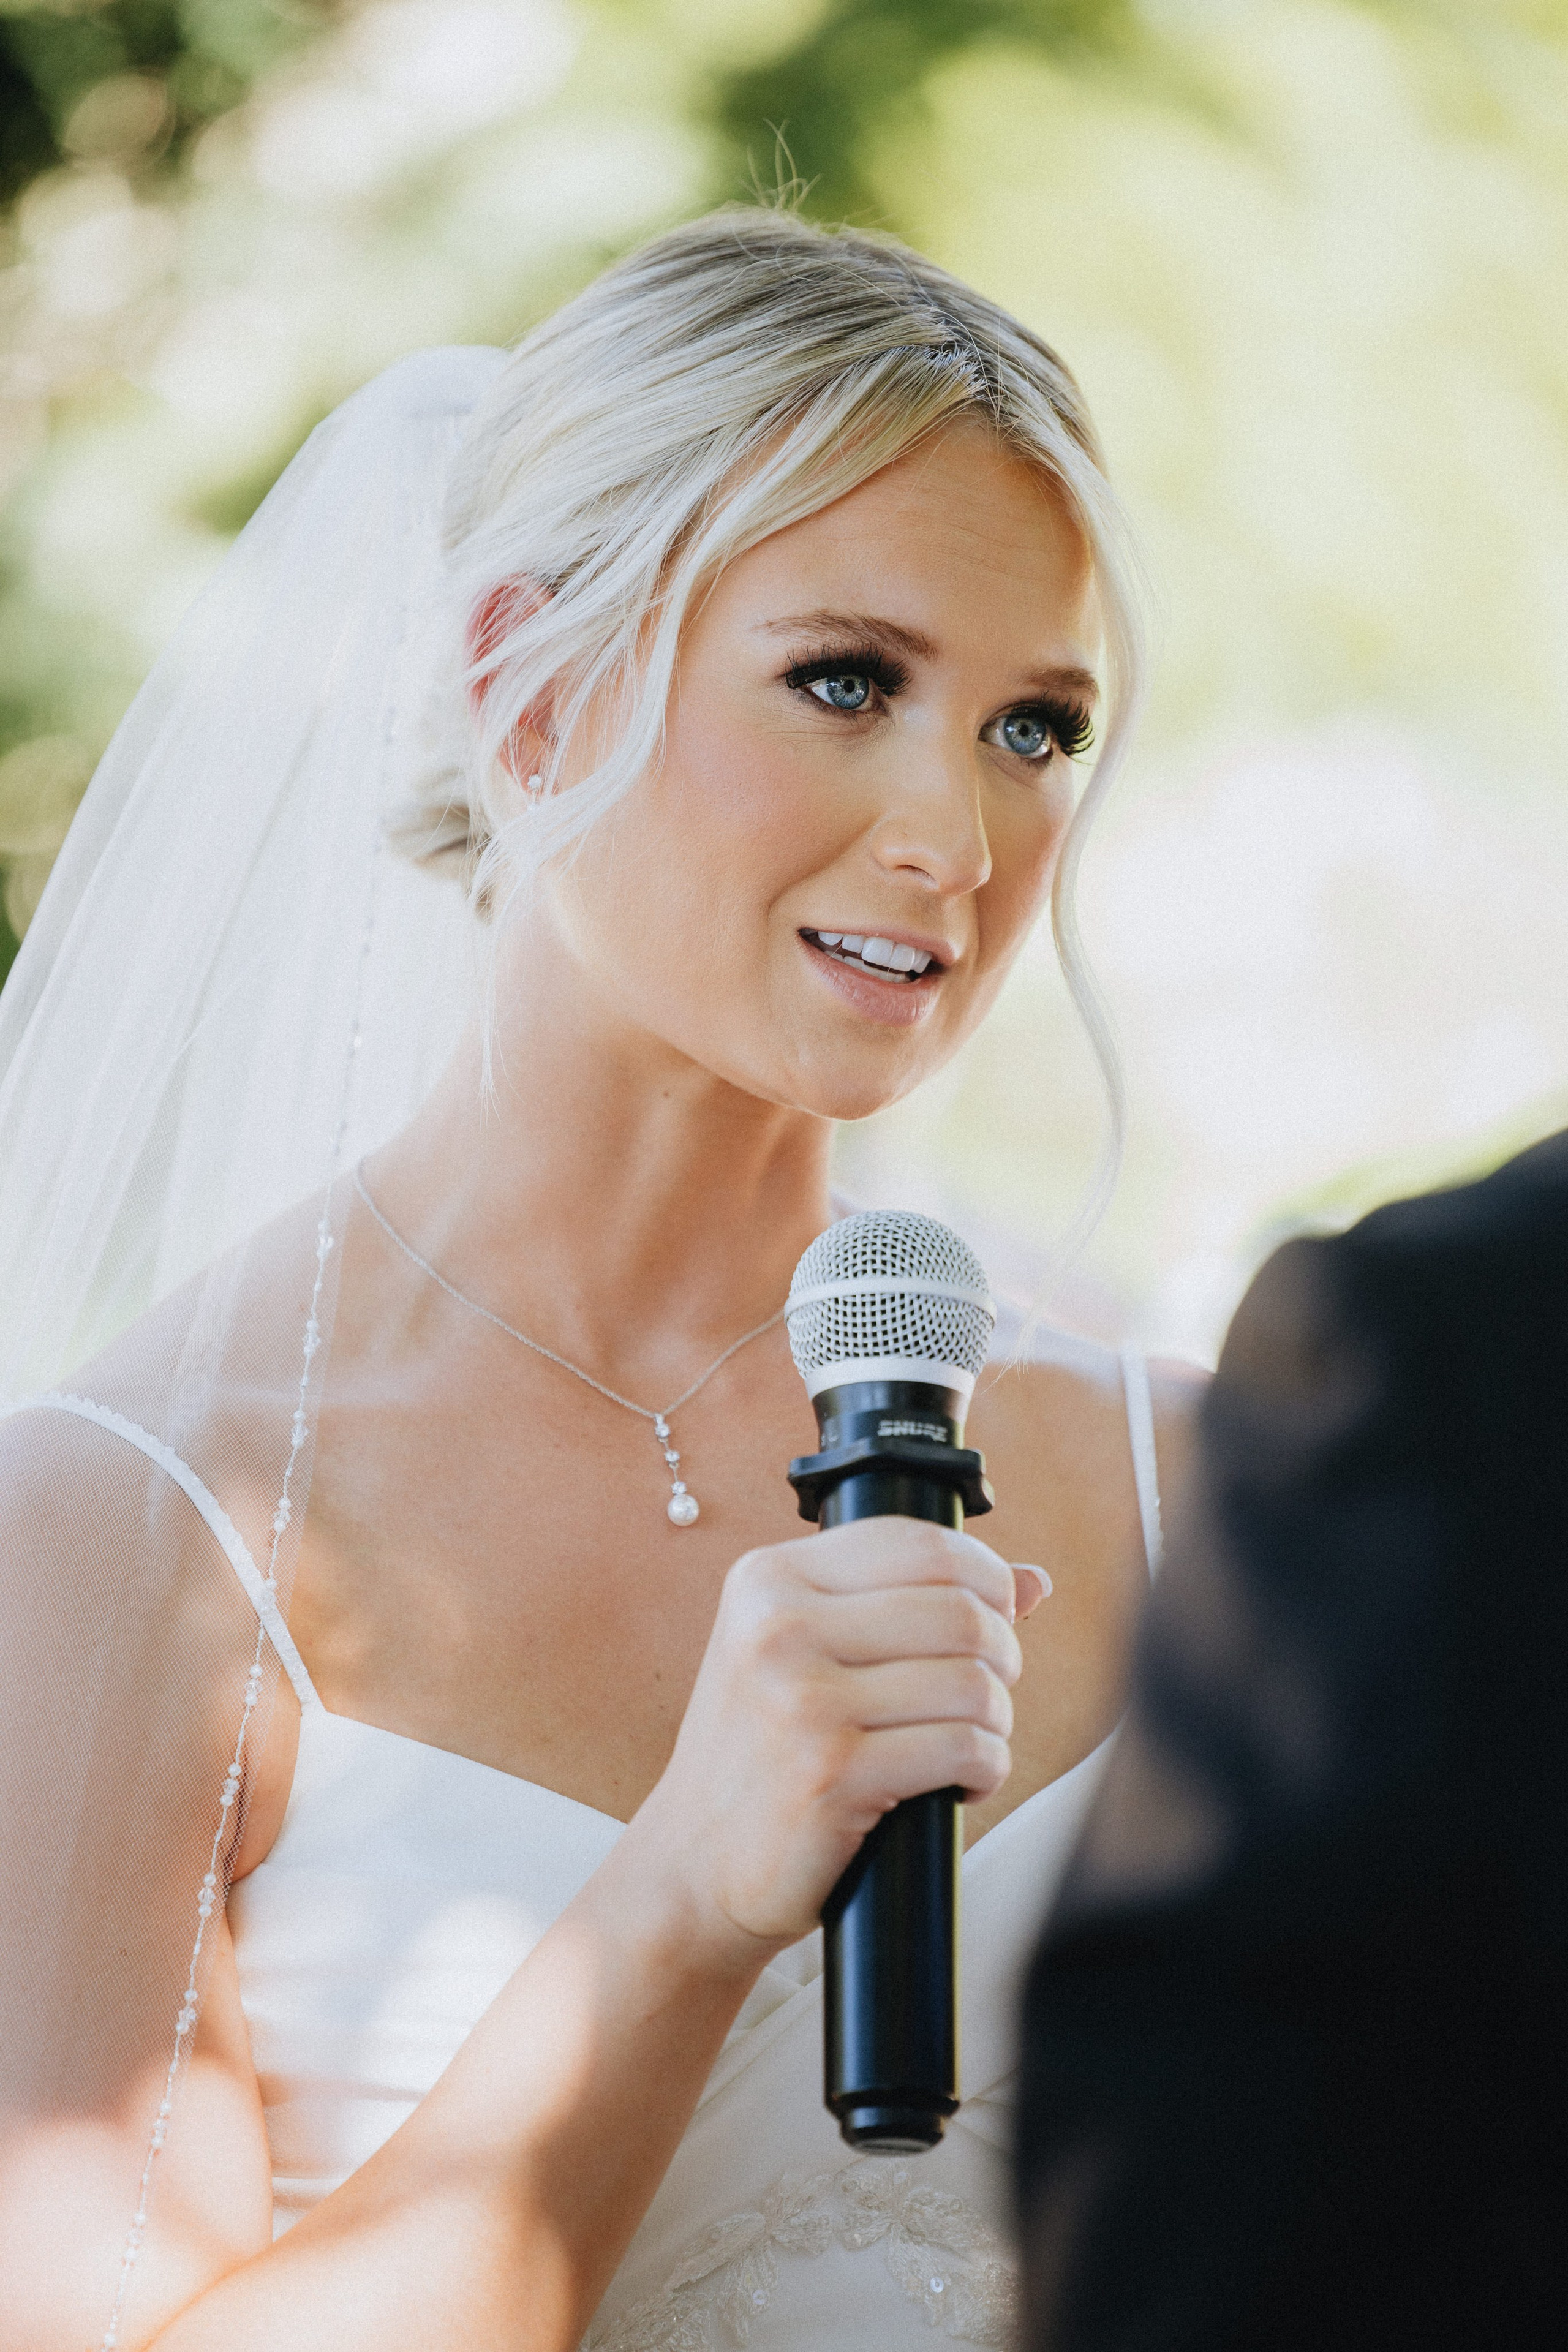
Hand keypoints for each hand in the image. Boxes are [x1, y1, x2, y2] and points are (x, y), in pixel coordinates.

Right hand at [624, 1518, 1031, 1962]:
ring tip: (966, 1743)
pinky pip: (966, 1750)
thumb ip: (909, 1604)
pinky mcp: (830, 1773)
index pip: (921, 1542)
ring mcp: (800, 1700)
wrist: (692, 1865)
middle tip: (984, 1695)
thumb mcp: (806, 1654)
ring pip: (973, 1682)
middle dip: (1000, 1656)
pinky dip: (984, 1770)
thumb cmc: (762, 1755)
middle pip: (961, 1610)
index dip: (985, 1577)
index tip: (995, 1616)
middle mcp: (777, 1626)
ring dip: (994, 1721)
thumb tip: (1032, 1579)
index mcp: (769, 1579)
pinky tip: (956, 1784)